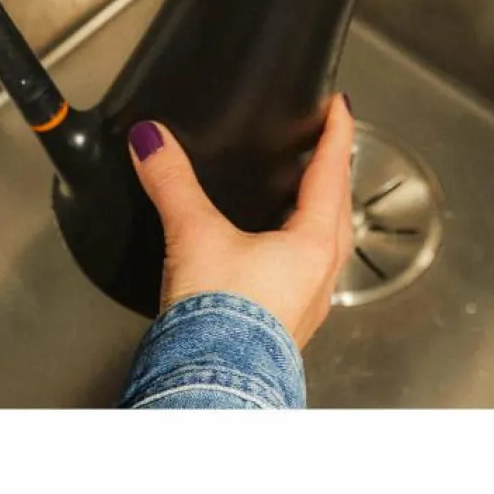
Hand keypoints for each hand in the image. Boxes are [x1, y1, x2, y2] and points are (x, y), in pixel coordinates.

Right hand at [127, 95, 354, 348]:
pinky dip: (299, 251)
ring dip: (320, 214)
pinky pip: (306, 275)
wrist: (211, 386)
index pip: (334, 171)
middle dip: (334, 173)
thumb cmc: (219, 321)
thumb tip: (152, 142)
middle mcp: (321, 274)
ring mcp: (308, 304)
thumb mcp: (194, 235)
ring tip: (303, 198)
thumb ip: (172, 182)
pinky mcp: (287, 327)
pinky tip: (274, 257)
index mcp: (314, 243)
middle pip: (339, 208)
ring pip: (327, 245)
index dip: (337, 132)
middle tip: (326, 147)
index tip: (341, 107)